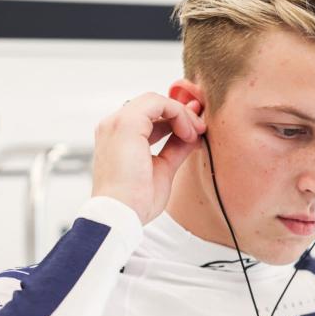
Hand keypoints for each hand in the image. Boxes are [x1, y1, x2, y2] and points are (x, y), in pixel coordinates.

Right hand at [91, 93, 205, 223]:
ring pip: (156, 100)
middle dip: (182, 113)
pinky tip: (187, 134)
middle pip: (153, 105)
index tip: (197, 128)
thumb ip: (176, 148)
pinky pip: (158, 103)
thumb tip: (192, 136)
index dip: (176, 117)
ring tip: (196, 134)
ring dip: (182, 114)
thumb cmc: (137, 200)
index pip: (149, 116)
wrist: (120, 215)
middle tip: (201, 130)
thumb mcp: (163, 168)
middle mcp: (114, 126)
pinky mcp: (126, 124)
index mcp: (119, 138)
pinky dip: (178, 114)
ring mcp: (117, 123)